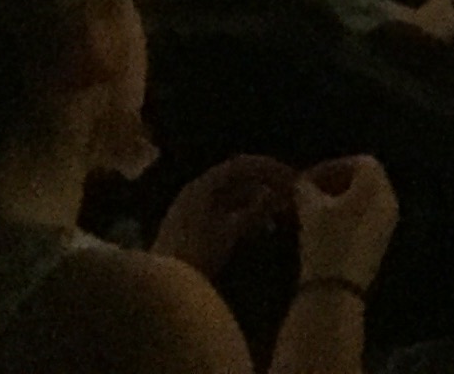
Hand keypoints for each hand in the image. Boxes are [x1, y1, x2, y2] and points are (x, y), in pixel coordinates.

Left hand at [154, 155, 293, 275]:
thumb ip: (256, 210)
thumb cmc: (195, 254)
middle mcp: (198, 192)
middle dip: (267, 185)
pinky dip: (248, 216)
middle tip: (290, 195)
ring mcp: (196, 210)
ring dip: (259, 202)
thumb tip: (280, 193)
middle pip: (239, 179)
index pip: (241, 165)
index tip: (292, 179)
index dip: (269, 168)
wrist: (161, 288)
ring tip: (281, 213)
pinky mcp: (197, 228)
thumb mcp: (229, 232)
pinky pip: (229, 212)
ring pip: (236, 197)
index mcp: (202, 186)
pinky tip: (263, 229)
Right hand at [292, 156, 398, 295]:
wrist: (338, 289)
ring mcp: (388, 222)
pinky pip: (367, 218)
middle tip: (310, 195)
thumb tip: (302, 183)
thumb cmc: (326, 242)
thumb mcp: (310, 210)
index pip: (361, 162)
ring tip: (313, 213)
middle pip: (366, 180)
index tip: (309, 181)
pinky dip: (348, 216)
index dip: (333, 167)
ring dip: (340, 201)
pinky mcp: (381, 241)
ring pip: (365, 200)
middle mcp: (388, 200)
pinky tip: (325, 230)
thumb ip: (306, 188)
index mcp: (376, 187)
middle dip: (335, 183)